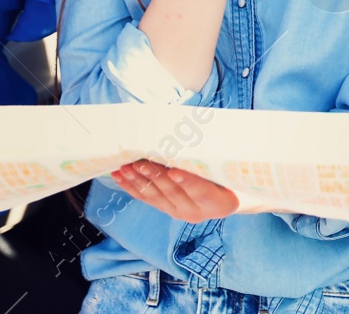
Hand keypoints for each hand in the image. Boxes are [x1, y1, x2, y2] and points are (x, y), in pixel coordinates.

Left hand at [111, 160, 239, 222]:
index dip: (188, 181)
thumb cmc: (229, 176)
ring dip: (138, 181)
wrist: (225, 197)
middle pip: (173, 192)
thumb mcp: (227, 172)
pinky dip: (131, 187)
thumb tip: (196, 135)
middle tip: (140, 163)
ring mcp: (178, 212)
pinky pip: (146, 198)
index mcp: (217, 203)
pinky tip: (120, 176)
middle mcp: (196, 213)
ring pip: (155, 196)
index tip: (174, 172)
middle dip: (154, 177)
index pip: (201, 191)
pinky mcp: (165, 209)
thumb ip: (212, 161)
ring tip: (126, 168)